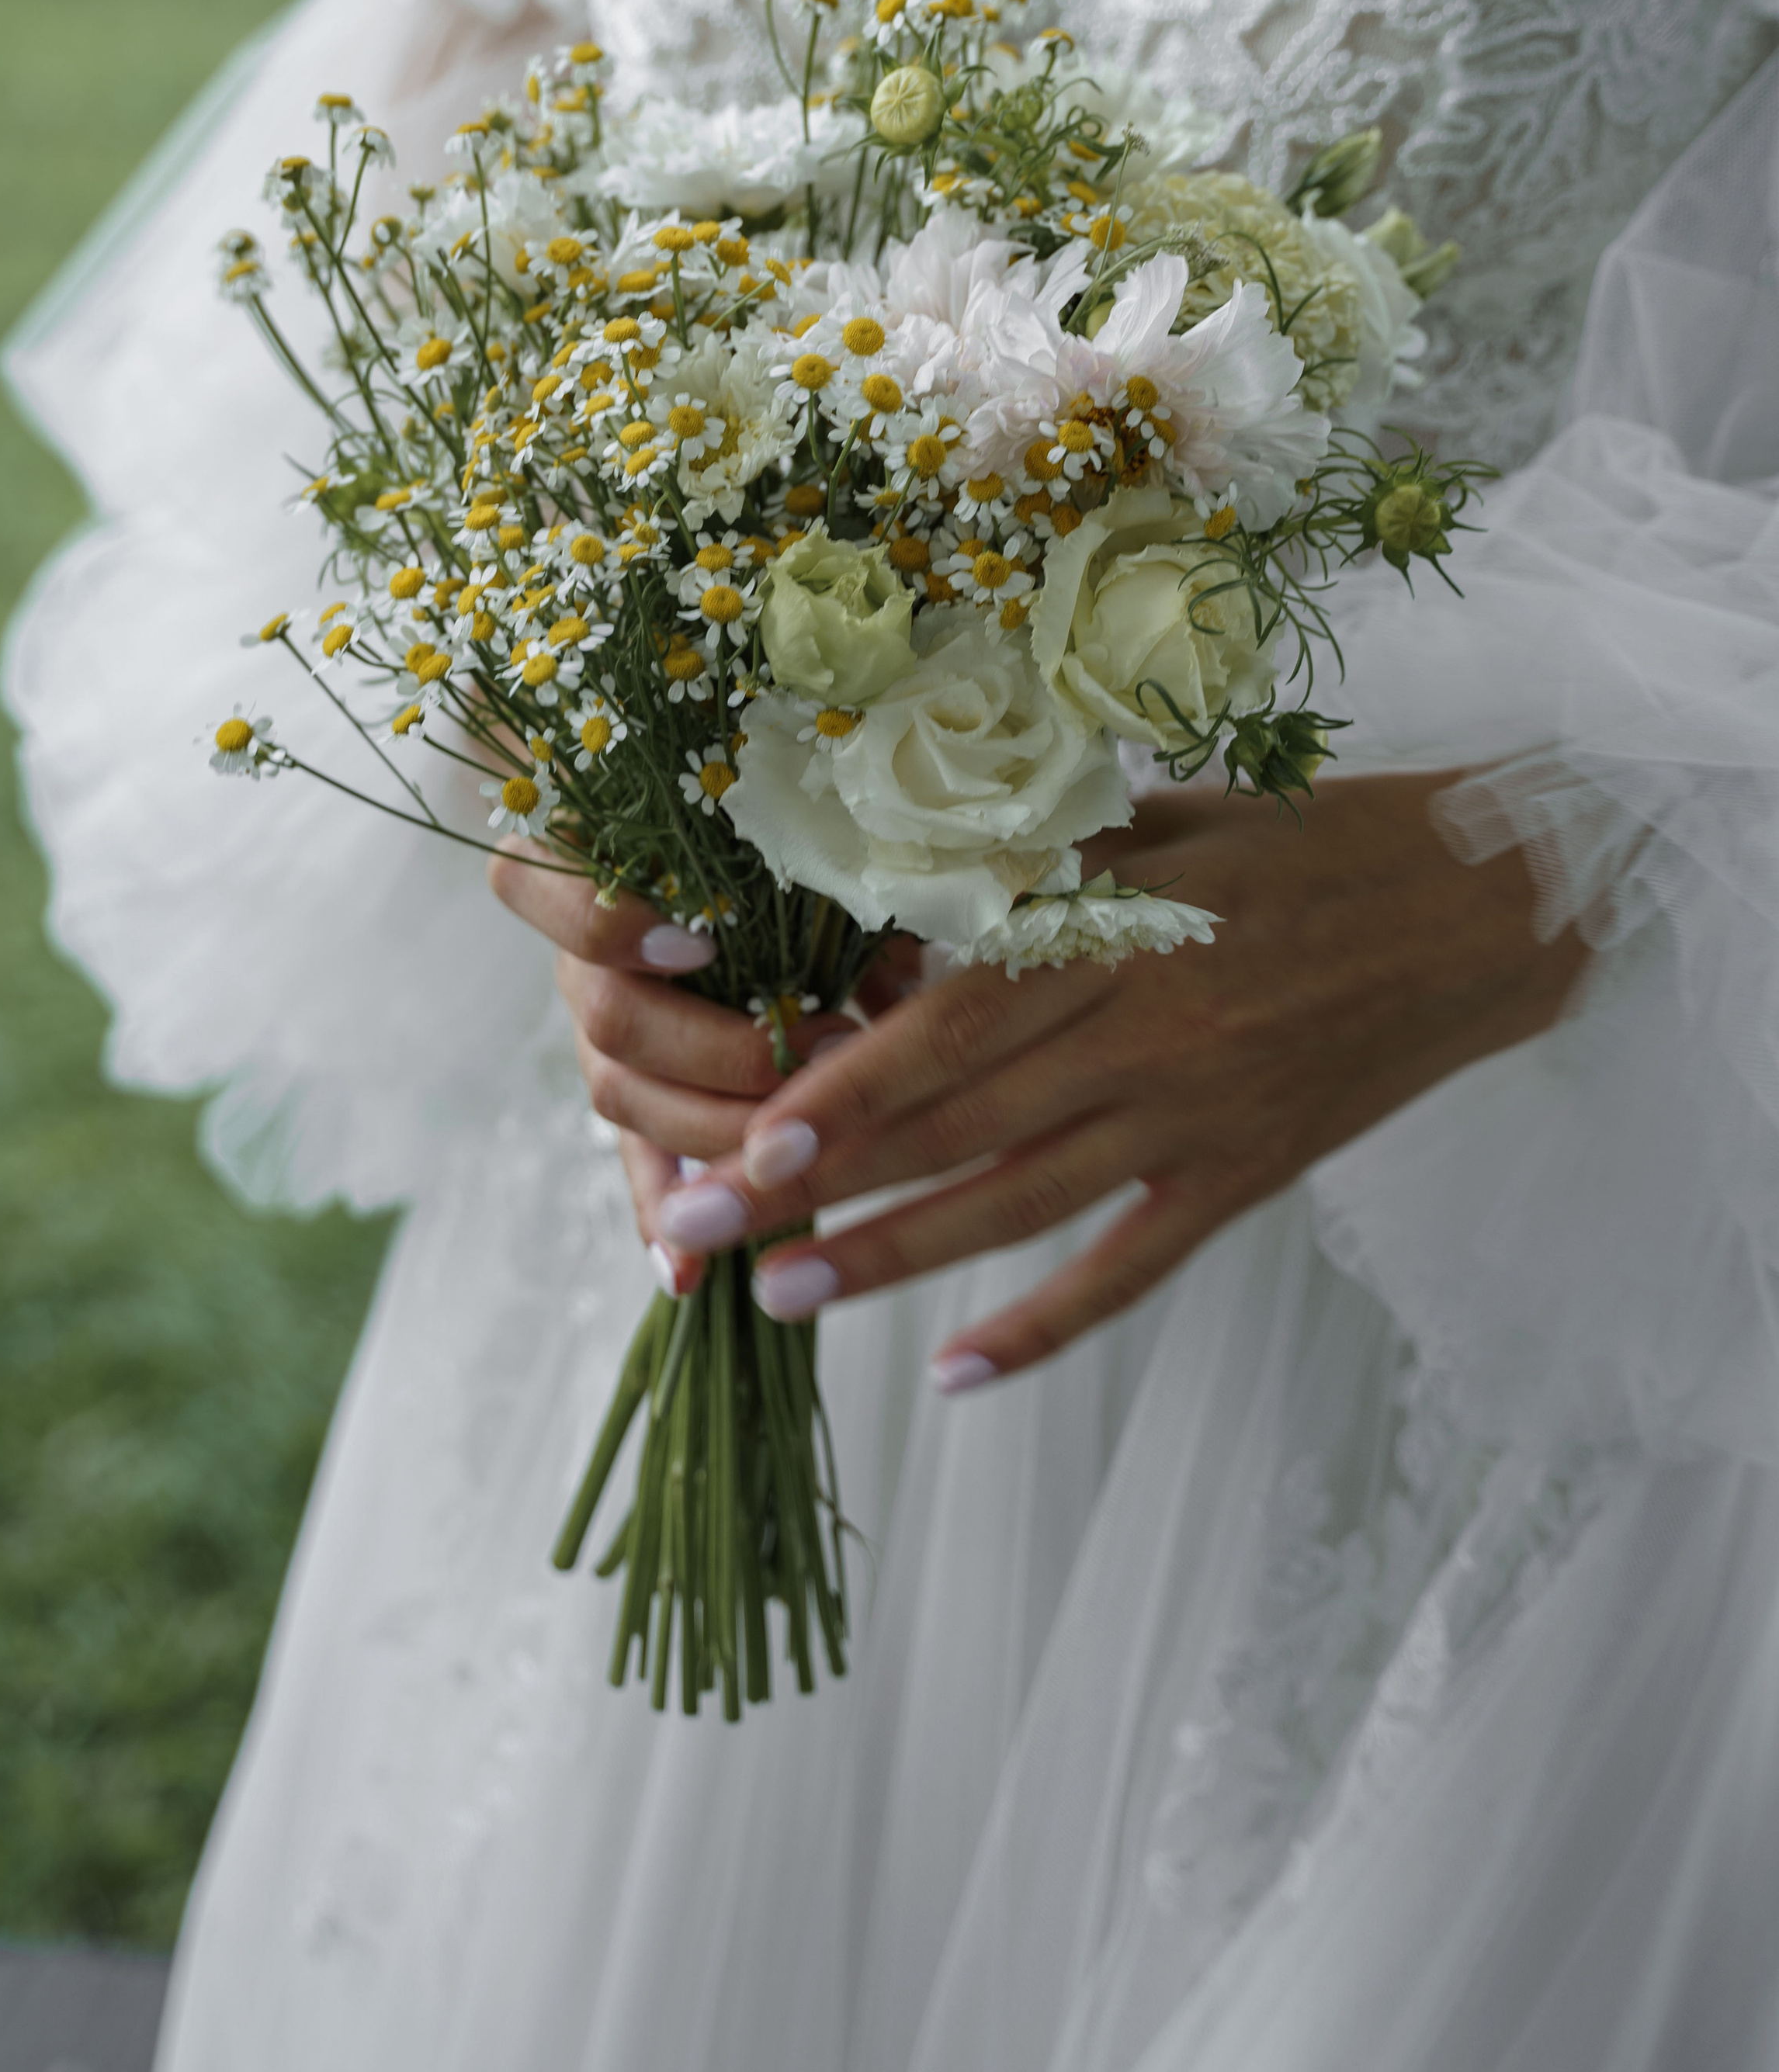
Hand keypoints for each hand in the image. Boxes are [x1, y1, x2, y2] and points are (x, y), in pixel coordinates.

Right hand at [485, 841, 916, 1292]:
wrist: (734, 889)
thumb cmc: (780, 861)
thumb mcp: (806, 863)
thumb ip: (830, 896)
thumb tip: (900, 979)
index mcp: (599, 875)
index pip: (546, 889)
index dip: (611, 925)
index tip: (700, 947)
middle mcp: (585, 964)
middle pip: (609, 1019)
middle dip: (713, 1049)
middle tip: (821, 1050)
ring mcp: (600, 1042)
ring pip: (618, 1097)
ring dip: (709, 1128)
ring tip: (797, 1146)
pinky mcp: (631, 1111)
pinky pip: (634, 1173)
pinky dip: (660, 1223)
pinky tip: (687, 1276)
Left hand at [648, 775, 1589, 1388]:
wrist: (1487, 911)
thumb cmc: (1311, 841)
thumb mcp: (1170, 818)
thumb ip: (1042, 867)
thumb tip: (898, 897)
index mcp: (1120, 934)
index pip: (956, 1023)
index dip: (848, 1087)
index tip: (751, 1138)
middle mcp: (1149, 1037)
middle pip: (958, 1124)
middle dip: (820, 1182)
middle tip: (705, 1224)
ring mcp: (1196, 1120)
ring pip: (1019, 1206)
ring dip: (895, 1258)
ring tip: (784, 1294)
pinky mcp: (1244, 1180)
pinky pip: (1128, 1270)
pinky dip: (1043, 1326)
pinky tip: (959, 1374)